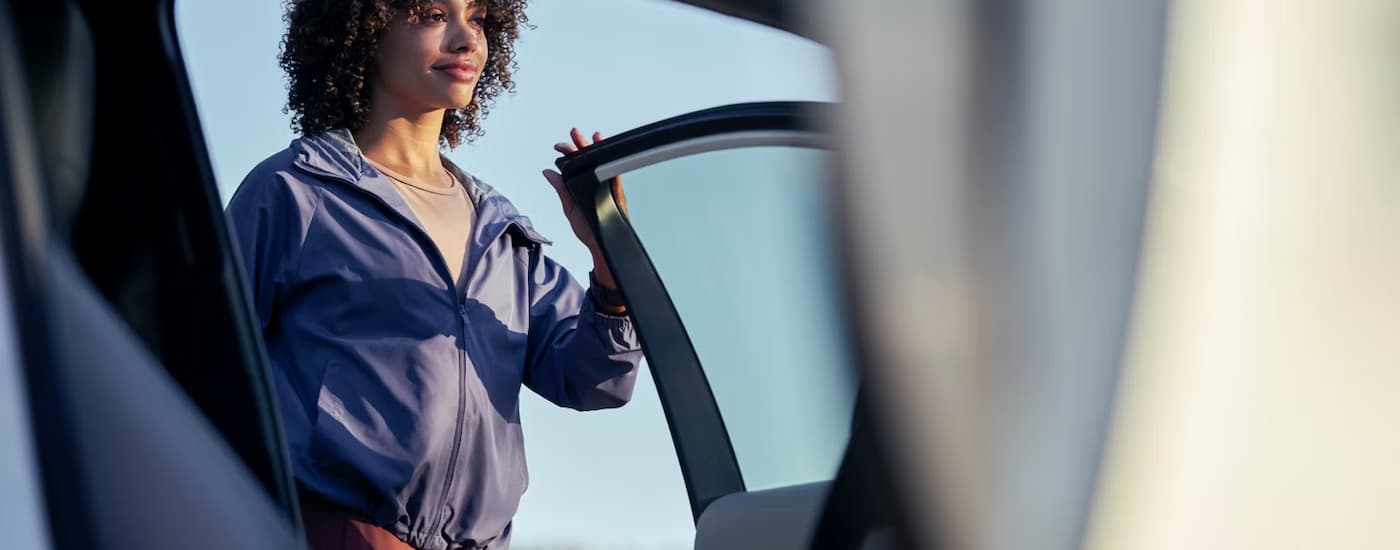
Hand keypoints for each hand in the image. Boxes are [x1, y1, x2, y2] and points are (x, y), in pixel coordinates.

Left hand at [541, 128, 628, 289]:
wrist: (601, 246)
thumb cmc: (588, 228)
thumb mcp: (569, 207)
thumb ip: (561, 188)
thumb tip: (547, 172)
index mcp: (585, 185)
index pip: (578, 164)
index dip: (570, 152)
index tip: (559, 145)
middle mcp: (598, 185)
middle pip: (592, 160)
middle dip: (584, 145)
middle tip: (574, 132)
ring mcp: (609, 190)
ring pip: (605, 166)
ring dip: (600, 151)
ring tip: (595, 137)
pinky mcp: (618, 198)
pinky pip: (616, 181)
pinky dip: (614, 170)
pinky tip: (609, 161)